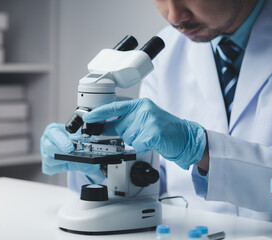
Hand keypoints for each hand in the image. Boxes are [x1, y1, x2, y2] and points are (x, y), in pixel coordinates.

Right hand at [40, 123, 104, 182]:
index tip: (71, 148)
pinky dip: (59, 168)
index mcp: (53, 130)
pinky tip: (66, 165)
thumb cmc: (78, 141)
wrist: (81, 152)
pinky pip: (49, 169)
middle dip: (62, 152)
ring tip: (70, 159)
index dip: (62, 142)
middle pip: (48, 147)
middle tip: (72, 155)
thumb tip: (80, 140)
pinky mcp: (45, 164)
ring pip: (48, 159)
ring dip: (62, 161)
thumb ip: (80, 137)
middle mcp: (46, 140)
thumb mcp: (81, 136)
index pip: (54, 134)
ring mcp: (44, 152)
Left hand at [83, 98, 206, 169]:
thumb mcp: (143, 120)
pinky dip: (144, 147)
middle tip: (143, 133)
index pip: (113, 107)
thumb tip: (103, 127)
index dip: (99, 114)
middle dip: (128, 135)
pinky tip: (153, 142)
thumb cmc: (163, 129)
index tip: (87, 118)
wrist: (185, 137)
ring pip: (129, 139)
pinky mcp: (154, 133)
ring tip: (150, 136)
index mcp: (139, 105)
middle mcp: (143, 110)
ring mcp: (149, 120)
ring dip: (137, 142)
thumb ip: (125, 121)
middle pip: (121, 128)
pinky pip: (138, 145)